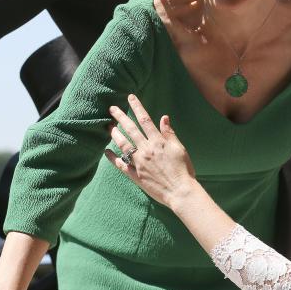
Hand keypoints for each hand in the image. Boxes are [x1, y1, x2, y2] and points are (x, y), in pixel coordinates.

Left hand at [106, 94, 196, 209]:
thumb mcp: (180, 149)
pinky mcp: (135, 175)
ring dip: (115, 134)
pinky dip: (112, 158)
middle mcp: (146, 150)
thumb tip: (163, 118)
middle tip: (112, 109)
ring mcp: (139, 163)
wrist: (180, 191)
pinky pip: (120, 165)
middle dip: (121, 117)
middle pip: (131, 129)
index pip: (145, 120)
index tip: (130, 98)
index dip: (137, 107)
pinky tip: (106, 152)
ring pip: (123, 145)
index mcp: (158, 142)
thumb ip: (169, 134)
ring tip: (108, 127)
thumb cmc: (184, 170)